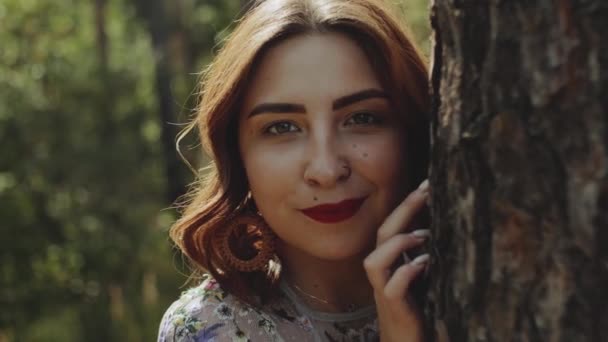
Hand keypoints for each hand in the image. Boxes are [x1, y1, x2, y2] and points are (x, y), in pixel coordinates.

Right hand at [363, 179, 429, 341]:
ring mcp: (383, 292)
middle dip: (404, 210)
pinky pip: (391, 287)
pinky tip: (424, 264)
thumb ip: (428, 256)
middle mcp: (383, 274)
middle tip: (427, 190)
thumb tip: (448, 228)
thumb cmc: (418, 311)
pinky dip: (406, 272)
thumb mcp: (424, 278)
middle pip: (382, 235)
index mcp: (391, 263)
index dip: (408, 204)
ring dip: (398, 244)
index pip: (393, 226)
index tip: (429, 183)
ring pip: (374, 261)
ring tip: (425, 236)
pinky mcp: (394, 309)